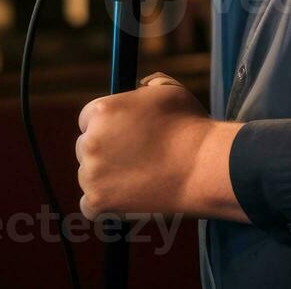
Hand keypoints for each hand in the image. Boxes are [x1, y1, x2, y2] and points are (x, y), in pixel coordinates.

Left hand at [75, 72, 246, 222]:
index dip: (106, 127)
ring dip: (105, 178)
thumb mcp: (170, 91)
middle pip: (85, 148)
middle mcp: (90, 141)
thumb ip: (147, 85)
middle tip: (133, 159)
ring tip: (139, 179)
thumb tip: (140, 85)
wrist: (204, 168)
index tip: (122, 137)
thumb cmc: (191, 127)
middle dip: (104, 153)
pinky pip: (90, 206)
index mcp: (102, 111)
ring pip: (88, 176)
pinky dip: (105, 206)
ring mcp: (91, 174)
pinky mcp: (98, 202)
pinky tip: (126, 199)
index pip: (87, 119)